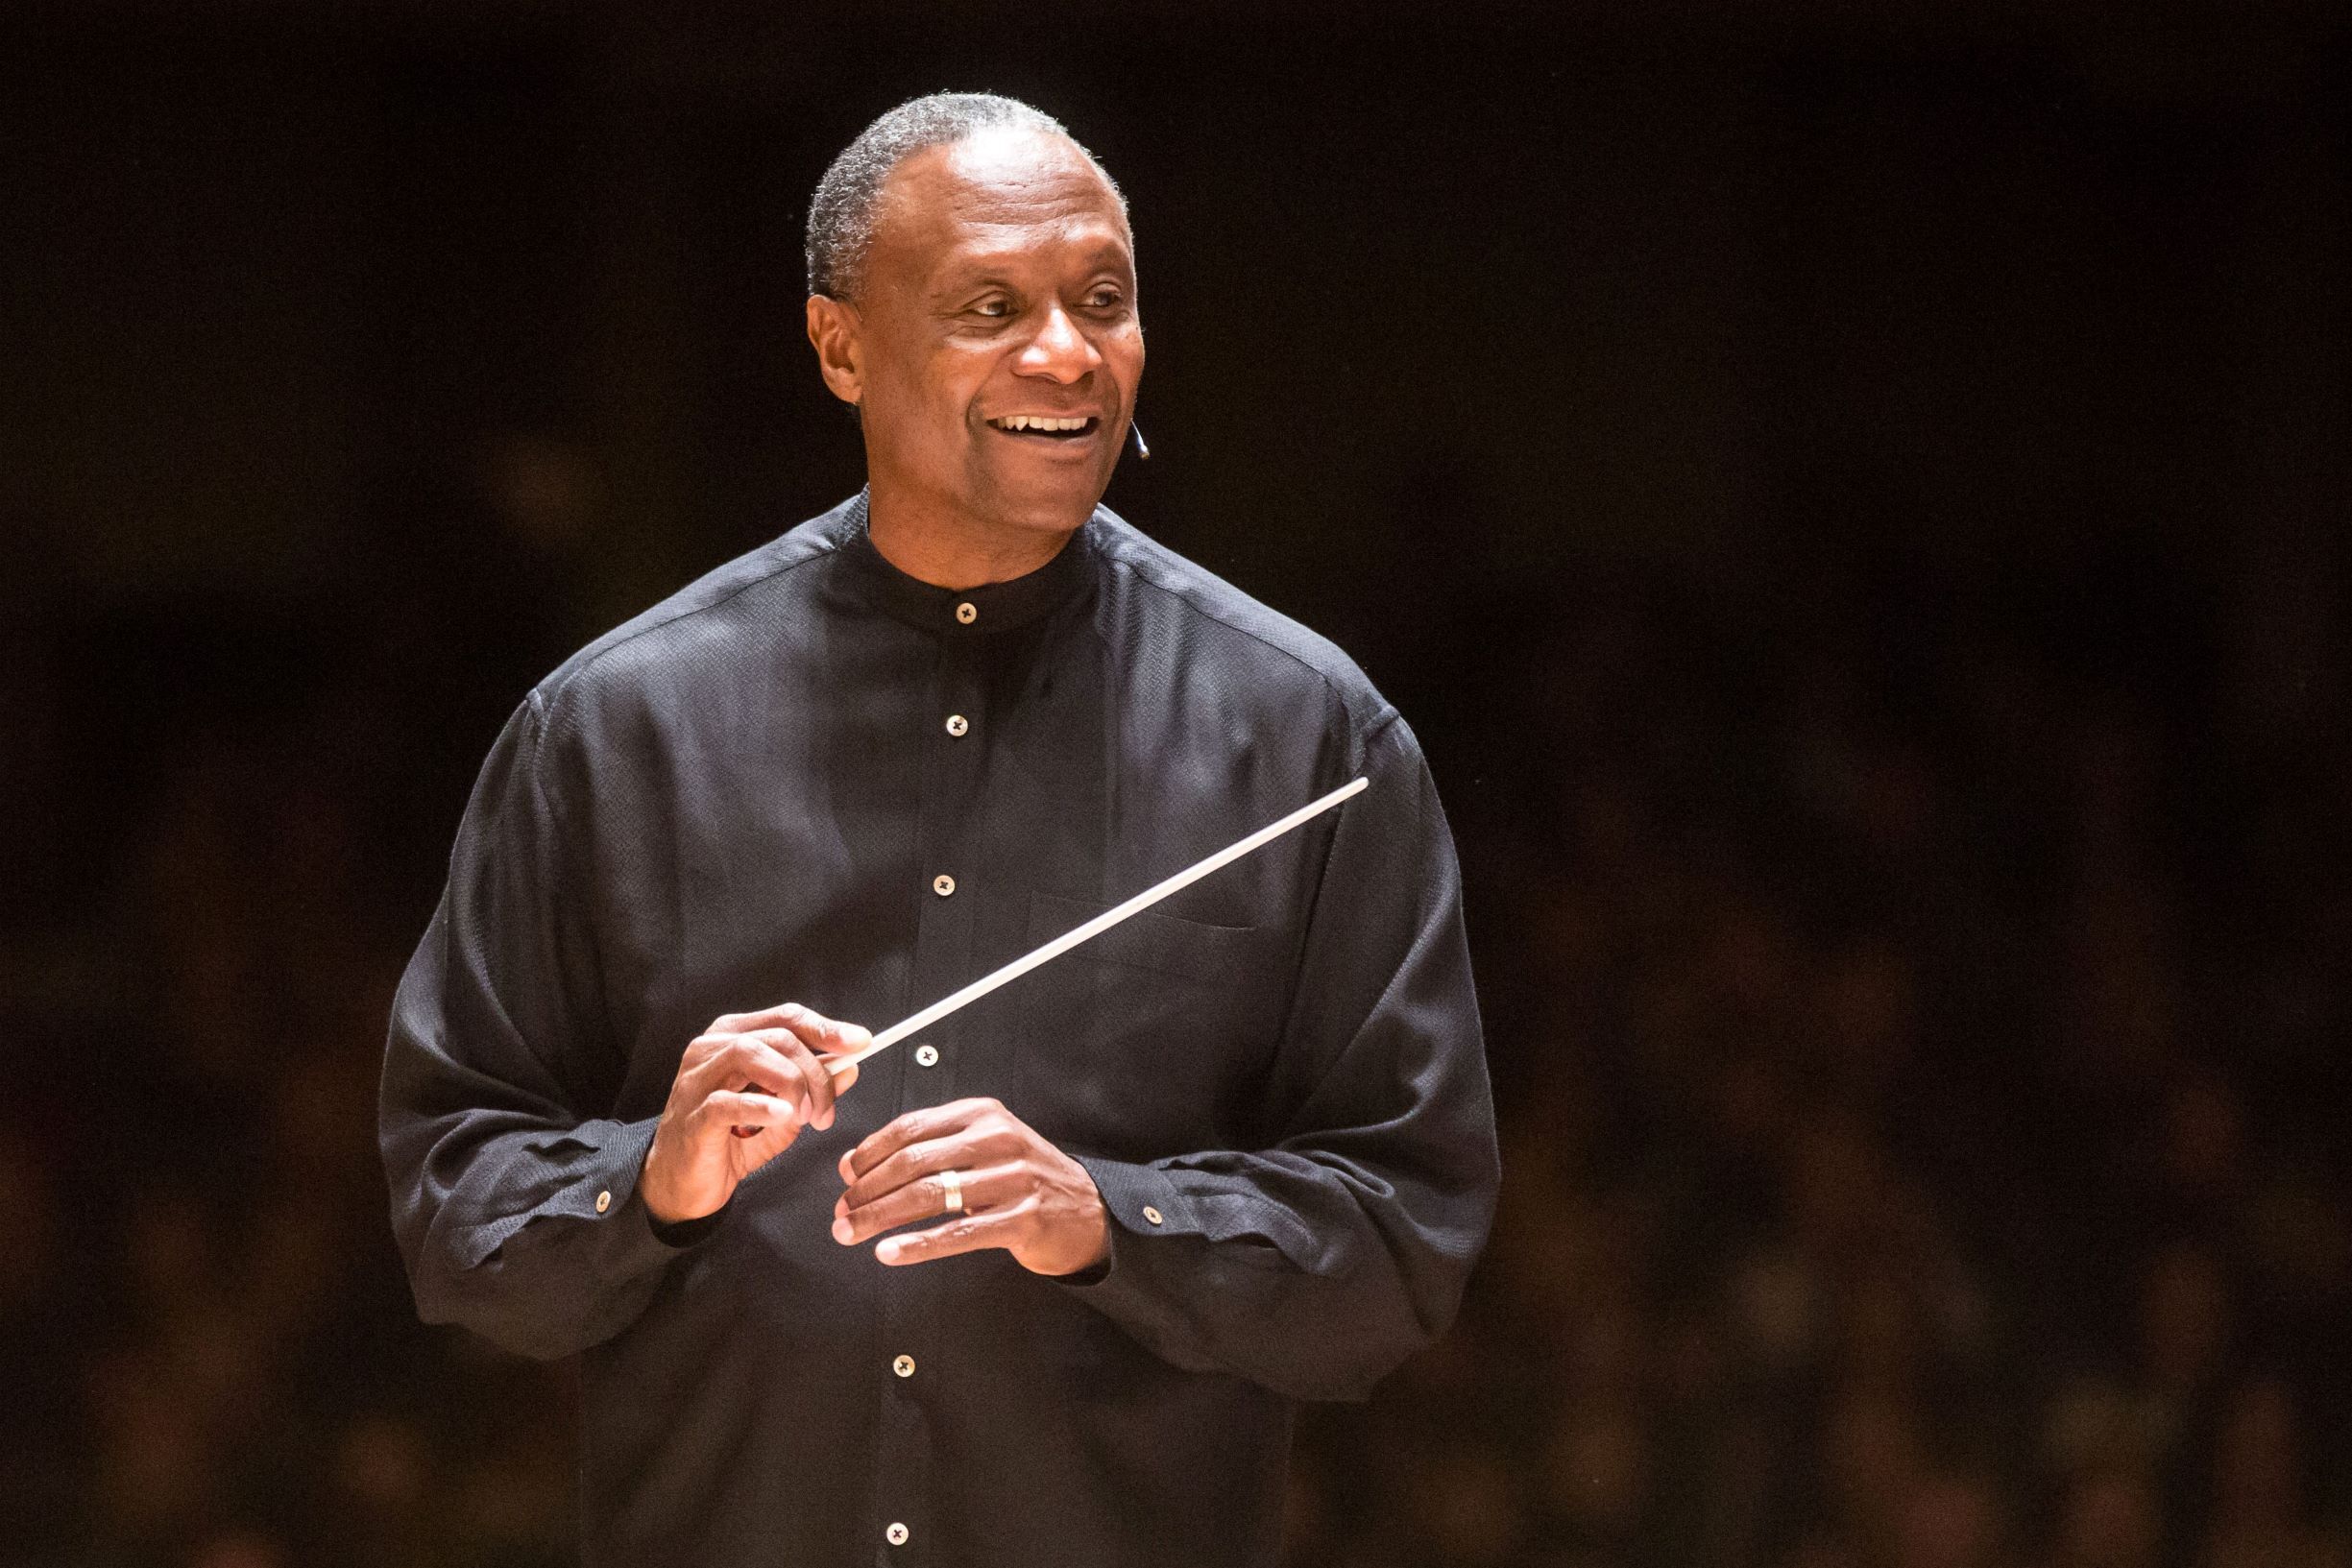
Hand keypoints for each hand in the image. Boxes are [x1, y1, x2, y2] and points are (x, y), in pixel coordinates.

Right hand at [640, 1004, 866, 1224]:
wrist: (684, 1183)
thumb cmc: (730, 1140)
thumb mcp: (783, 1112)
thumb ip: (813, 1088)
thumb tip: (851, 1068)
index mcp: (734, 1037)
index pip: (786, 1017)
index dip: (826, 1029)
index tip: (861, 1043)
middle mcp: (711, 1049)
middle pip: (777, 1037)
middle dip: (815, 1072)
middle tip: (827, 1111)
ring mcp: (697, 1080)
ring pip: (752, 1055)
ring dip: (792, 1084)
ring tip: (806, 1116)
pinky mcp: (691, 1117)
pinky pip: (727, 1102)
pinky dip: (761, 1106)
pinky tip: (782, 1117)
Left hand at [832, 1097, 1109, 1275]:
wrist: (1086, 1210)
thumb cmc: (1022, 1179)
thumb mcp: (984, 1146)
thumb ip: (930, 1149)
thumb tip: (857, 1166)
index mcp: (982, 1114)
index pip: (911, 1128)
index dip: (870, 1153)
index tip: (845, 1177)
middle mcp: (997, 1139)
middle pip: (913, 1162)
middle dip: (867, 1190)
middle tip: (841, 1213)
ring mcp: (1013, 1178)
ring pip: (929, 1196)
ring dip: (880, 1216)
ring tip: (851, 1233)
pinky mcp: (1023, 1218)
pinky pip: (957, 1233)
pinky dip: (917, 1245)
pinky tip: (889, 1252)